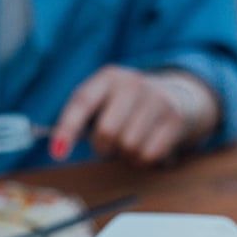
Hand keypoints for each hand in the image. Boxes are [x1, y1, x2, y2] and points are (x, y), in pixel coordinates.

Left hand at [50, 65, 217, 166]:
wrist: (178, 94)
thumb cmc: (129, 105)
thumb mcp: (105, 99)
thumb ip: (82, 118)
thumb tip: (58, 147)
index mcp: (109, 77)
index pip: (82, 102)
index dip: (67, 128)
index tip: (58, 152)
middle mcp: (133, 84)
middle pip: (106, 132)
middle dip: (103, 147)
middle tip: (108, 145)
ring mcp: (157, 100)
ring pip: (128, 146)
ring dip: (125, 154)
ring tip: (131, 141)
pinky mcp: (175, 120)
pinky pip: (148, 155)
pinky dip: (143, 158)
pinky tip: (147, 145)